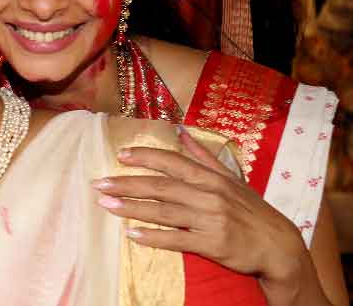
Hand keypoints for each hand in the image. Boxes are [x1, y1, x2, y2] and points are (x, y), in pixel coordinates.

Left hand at [91, 129, 307, 281]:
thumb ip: (204, 156)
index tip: (120, 155)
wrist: (278, 245)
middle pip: (160, 186)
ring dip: (132, 208)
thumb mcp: (231, 178)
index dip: (145, 157)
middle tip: (99, 184)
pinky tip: (132, 235)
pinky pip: (176, 239)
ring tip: (106, 205)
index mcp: (211, 177)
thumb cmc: (251, 210)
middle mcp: (209, 195)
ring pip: (164, 211)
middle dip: (127, 184)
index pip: (172, 162)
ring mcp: (210, 219)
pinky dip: (153, 237)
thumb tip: (182, 132)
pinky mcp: (212, 243)